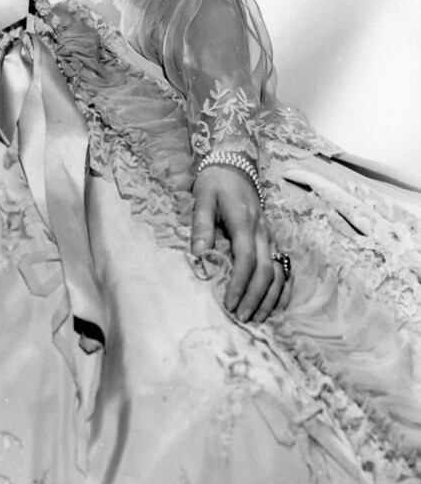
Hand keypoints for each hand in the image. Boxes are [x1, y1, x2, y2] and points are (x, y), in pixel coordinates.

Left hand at [191, 163, 291, 323]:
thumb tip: (198, 255)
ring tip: (257, 319)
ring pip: (279, 273)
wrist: (235, 165)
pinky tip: (275, 306)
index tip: (229, 304)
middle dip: (254, 298)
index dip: (239, 284)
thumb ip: (201, 226)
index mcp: (244, 222)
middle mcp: (263, 232)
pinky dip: (282, 290)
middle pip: (266, 271)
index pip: (246, 260)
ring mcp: (271, 236)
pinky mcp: (274, 239)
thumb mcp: (203, 198)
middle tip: (241, 318)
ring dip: (270, 298)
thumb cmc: (216, 182)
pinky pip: (284, 268)